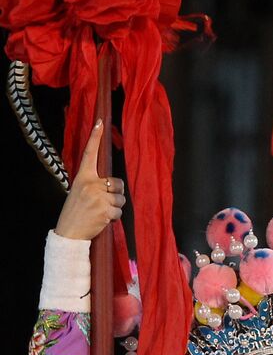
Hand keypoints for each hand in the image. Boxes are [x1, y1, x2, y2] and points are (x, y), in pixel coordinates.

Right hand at [54, 121, 124, 241]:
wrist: (69, 231)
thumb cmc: (76, 211)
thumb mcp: (79, 191)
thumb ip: (93, 183)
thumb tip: (111, 182)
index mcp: (83, 177)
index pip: (90, 154)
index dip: (95, 138)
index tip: (100, 123)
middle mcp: (91, 184)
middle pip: (118, 183)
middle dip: (116, 193)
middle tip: (103, 201)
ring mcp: (99, 197)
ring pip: (120, 199)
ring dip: (115, 207)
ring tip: (100, 211)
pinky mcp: (106, 210)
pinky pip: (119, 212)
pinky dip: (114, 218)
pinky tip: (102, 219)